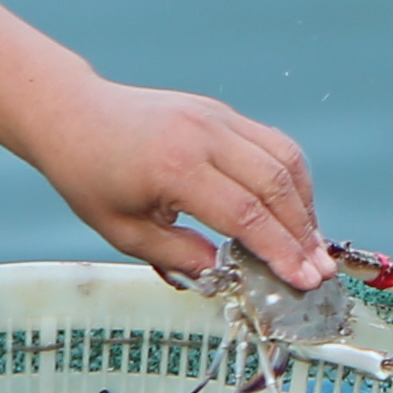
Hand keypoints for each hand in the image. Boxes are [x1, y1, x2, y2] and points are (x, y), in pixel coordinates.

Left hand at [27, 78, 326, 287]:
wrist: (73, 114)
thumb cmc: (90, 175)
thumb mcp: (123, 231)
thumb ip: (178, 255)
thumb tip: (226, 274)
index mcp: (175, 167)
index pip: (245, 215)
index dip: (280, 252)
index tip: (302, 280)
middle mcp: (204, 135)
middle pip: (275, 187)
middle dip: (303, 235)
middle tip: (319, 270)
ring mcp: (218, 117)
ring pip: (284, 159)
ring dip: (305, 206)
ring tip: (313, 244)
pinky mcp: (223, 112)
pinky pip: (273, 143)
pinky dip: (292, 179)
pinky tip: (294, 209)